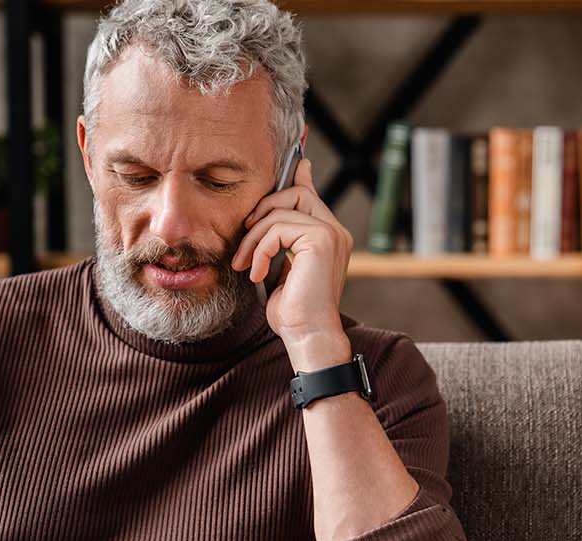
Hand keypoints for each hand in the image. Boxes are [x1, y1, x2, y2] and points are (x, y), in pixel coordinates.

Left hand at [232, 157, 355, 369]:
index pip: (310, 194)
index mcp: (330, 236)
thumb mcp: (283, 268)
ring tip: (246, 264)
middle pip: (295, 193)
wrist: (308, 334)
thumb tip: (267, 220)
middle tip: (245, 238)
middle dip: (263, 209)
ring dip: (253, 238)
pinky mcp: (320, 240)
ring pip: (280, 211)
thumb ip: (280, 242)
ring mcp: (331, 234)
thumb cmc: (294, 310)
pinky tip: (258, 273)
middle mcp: (336, 231)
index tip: (293, 164)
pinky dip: (260, 250)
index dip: (297, 176)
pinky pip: (277, 229)